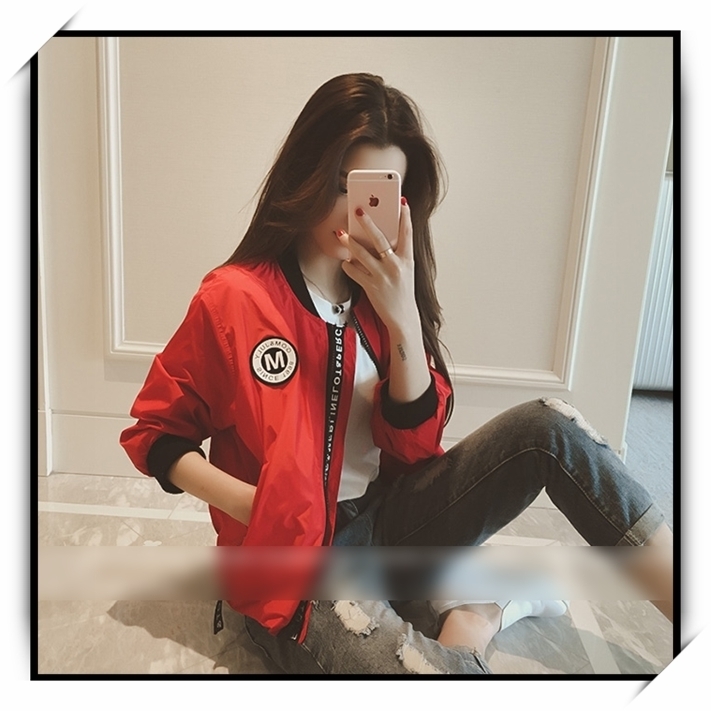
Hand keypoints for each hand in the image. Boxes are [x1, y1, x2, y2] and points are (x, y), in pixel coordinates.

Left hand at [339, 198, 418, 334]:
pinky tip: (346, 260)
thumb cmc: (403, 292)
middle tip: (359, 210)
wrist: (403, 318)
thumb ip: (396, 254)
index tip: (402, 203)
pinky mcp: (371, 287)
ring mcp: (382, 277)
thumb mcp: (406, 271)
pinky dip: (348, 265)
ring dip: (350, 242)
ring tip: (341, 233)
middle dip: (368, 224)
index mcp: (407, 260)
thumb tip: (379, 237)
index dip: (405, 217)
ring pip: (362, 254)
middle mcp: (395, 266)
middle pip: (380, 240)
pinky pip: (354, 271)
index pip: (407, 234)